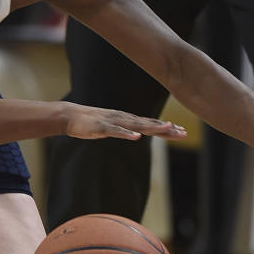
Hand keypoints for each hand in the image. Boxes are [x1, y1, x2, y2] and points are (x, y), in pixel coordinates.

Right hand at [64, 104, 187, 140]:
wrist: (70, 116)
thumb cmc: (91, 123)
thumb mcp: (113, 127)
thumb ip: (126, 129)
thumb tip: (138, 133)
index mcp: (127, 120)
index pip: (150, 124)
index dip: (166, 128)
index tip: (182, 131)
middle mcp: (123, 118)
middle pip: (148, 124)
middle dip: (166, 129)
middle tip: (183, 132)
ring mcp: (113, 122)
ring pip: (136, 126)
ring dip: (152, 127)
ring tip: (167, 128)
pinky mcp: (101, 127)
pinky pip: (116, 131)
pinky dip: (127, 134)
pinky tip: (136, 137)